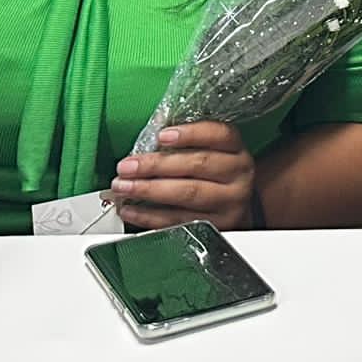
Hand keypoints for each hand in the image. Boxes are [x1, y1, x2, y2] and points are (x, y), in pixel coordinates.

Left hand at [113, 120, 259, 229]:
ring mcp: (229, 203)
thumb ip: (187, 148)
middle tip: (127, 167)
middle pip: (198, 164)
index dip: (191, 134)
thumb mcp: (213, 156)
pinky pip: (179, 220)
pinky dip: (149, 216)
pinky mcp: (217, 226)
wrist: (233, 210)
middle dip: (157, 165)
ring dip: (149, 190)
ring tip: (123, 187)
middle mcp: (238, 176)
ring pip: (188, 193)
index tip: (162, 136)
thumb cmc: (214, 178)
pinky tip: (130, 210)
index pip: (220, 135)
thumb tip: (144, 147)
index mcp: (236, 151)